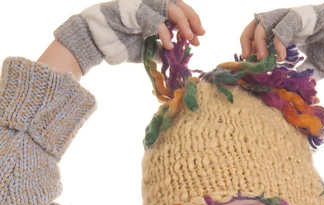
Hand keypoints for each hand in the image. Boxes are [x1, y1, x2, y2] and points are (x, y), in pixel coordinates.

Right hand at [53, 0, 204, 75]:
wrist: (96, 41)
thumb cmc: (118, 44)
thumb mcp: (146, 47)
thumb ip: (160, 47)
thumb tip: (177, 52)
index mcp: (153, 10)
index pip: (178, 10)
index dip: (191, 22)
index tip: (199, 37)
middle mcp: (149, 3)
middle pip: (179, 4)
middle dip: (192, 21)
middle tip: (199, 37)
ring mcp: (142, 4)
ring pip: (171, 8)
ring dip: (183, 24)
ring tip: (188, 40)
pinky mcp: (135, 10)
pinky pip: (156, 19)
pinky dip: (165, 33)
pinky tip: (169, 45)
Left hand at [240, 4, 323, 79]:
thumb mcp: (315, 66)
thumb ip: (301, 73)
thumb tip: (291, 86)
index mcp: (289, 31)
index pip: (261, 33)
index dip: (252, 46)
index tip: (250, 62)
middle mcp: (288, 21)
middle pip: (257, 22)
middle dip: (247, 40)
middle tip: (247, 58)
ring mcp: (295, 17)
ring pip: (265, 21)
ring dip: (258, 41)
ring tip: (261, 58)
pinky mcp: (303, 16)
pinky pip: (282, 27)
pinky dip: (276, 43)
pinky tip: (279, 57)